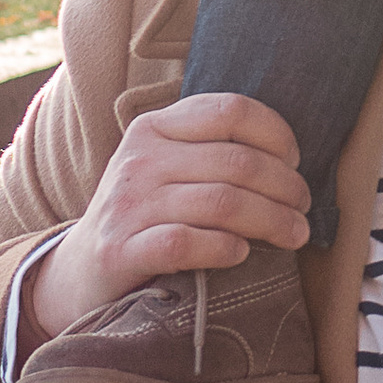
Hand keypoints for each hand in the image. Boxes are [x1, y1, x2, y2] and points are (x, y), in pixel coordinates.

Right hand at [24, 95, 310, 346]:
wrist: (77, 271)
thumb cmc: (142, 214)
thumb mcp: (164, 167)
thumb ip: (210, 150)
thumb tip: (290, 157)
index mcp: (155, 127)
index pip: (231, 111)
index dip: (276, 134)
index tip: (295, 162)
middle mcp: (139, 159)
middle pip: (238, 162)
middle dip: (286, 187)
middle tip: (304, 208)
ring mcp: (127, 204)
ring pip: (222, 202)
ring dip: (272, 221)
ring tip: (295, 235)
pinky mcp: (120, 250)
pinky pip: (186, 242)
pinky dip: (224, 248)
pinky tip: (241, 254)